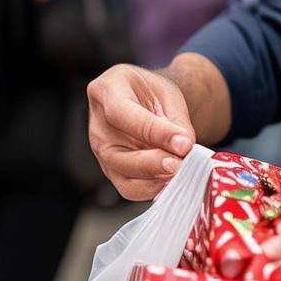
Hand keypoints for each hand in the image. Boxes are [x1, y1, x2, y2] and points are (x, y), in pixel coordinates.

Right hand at [87, 64, 194, 199]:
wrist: (146, 101)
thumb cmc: (153, 94)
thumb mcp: (168, 95)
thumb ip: (176, 121)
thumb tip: (183, 148)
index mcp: (107, 91)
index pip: (123, 115)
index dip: (155, 132)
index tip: (183, 144)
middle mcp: (97, 126)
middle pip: (117, 155)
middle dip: (154, 163)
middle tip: (181, 163)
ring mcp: (102, 153)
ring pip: (124, 178)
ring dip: (156, 179)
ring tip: (180, 170)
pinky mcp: (113, 171)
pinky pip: (131, 189)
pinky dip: (154, 188)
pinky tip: (171, 178)